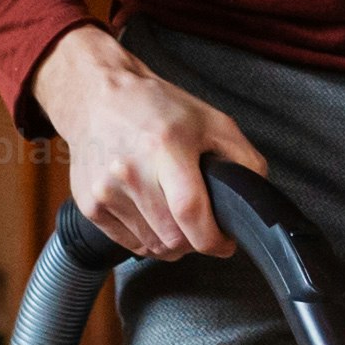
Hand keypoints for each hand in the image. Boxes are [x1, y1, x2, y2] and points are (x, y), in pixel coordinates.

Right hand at [31, 26, 267, 259]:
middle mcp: (131, 170)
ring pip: (153, 247)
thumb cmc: (155, 108)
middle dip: (195, 240)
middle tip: (200, 221)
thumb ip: (243, 159)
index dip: (213, 239)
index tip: (224, 242)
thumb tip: (254, 199)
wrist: (97, 97)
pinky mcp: (90, 205)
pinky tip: (150, 212)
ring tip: (173, 211)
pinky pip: (130, 245)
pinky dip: (147, 238)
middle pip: (173, 239)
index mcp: (165, 146)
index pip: (191, 212)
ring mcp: (106, 190)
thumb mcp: (212, 121)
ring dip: (172, 241)